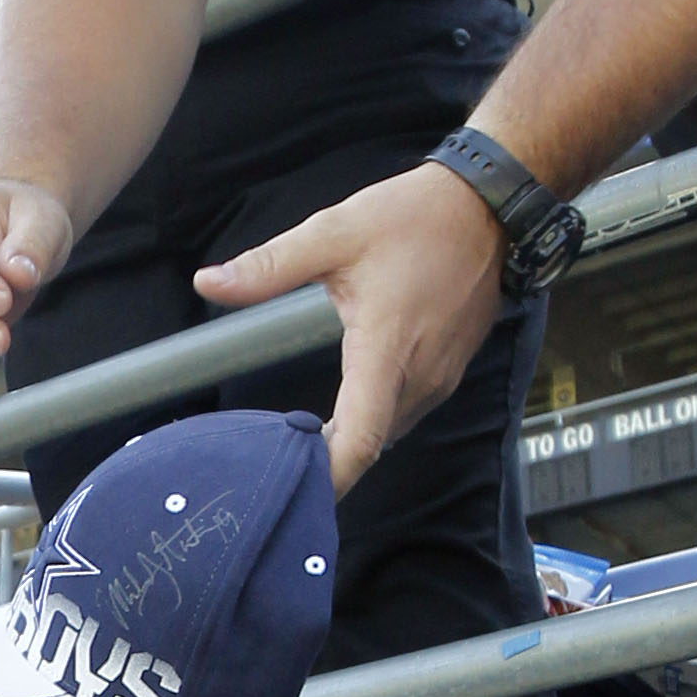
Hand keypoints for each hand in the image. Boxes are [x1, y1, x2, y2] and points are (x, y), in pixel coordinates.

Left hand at [195, 155, 503, 493]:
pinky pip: (410, 406)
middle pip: (371, 442)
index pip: (359, 440)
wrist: (489, 205)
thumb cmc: (415, 217)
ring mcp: (442, 375)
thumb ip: (269, 266)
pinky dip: (381, 411)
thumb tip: (208, 283)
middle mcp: (420, 375)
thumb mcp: (333, 233)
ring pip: (391, 426)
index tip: (296, 491)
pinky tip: (356, 393)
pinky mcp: (453, 367)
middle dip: (331, 457)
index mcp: (387, 351)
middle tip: (282, 458)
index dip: (328, 476)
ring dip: (357, 433)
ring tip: (312, 434)